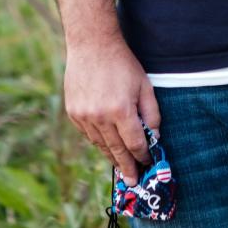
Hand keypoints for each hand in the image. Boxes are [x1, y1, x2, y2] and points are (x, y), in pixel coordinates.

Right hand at [64, 36, 161, 184]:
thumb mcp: (145, 85)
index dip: (143, 156)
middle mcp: (100, 117)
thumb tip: (154, 137)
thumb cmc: (123, 64)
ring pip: (100, 145)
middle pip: (116, 150)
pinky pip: (88, 135)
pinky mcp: (73, 113)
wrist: (92, 45)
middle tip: (133, 181)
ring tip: (121, 167)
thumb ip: (152, 113)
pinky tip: (106, 146)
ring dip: (112, 157)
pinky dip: (98, 142)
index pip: (135, 144)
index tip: (148, 164)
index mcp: (121, 111)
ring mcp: (84, 116)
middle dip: (127, 167)